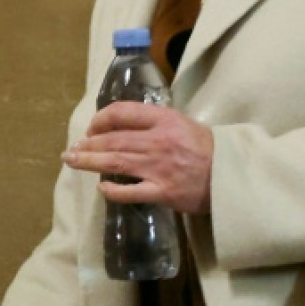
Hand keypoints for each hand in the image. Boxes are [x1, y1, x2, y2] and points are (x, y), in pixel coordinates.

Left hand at [62, 102, 213, 214]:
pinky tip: (101, 189)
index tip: (91, 128)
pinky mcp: (163, 192)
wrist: (232, 174)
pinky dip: (113, 191)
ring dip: (90, 161)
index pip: (122, 112)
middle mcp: (158, 141)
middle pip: (113, 140)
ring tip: (73, 161)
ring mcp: (159, 168)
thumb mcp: (181, 123)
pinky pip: (131, 192)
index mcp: (164, 120)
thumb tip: (119, 127)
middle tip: (72, 149)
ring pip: (115, 162)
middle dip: (88, 144)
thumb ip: (153, 122)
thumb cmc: (206, 148)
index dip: (101, 119)